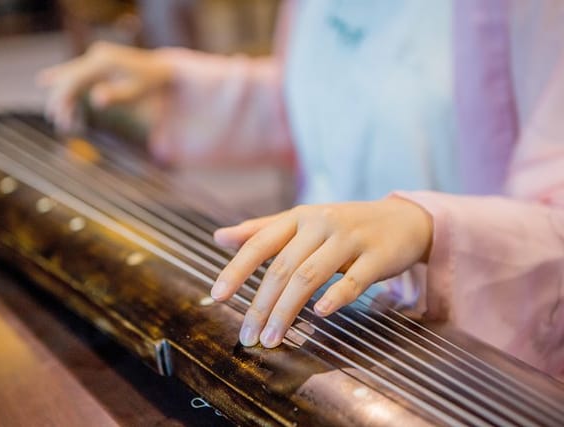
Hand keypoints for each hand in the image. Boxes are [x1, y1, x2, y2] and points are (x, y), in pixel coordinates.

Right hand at [36, 41, 172, 130]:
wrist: (160, 70)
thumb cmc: (149, 84)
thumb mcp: (136, 92)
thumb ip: (117, 95)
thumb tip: (97, 100)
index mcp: (103, 62)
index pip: (74, 80)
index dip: (64, 99)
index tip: (59, 120)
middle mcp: (96, 55)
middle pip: (68, 77)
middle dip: (60, 101)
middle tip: (60, 125)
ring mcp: (95, 56)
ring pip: (70, 76)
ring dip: (64, 98)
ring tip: (67, 123)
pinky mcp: (96, 62)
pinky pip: (76, 73)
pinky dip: (64, 82)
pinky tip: (43, 80)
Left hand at [212, 197, 432, 347]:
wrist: (403, 220)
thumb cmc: (345, 225)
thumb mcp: (303, 221)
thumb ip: (262, 230)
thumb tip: (218, 238)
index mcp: (299, 217)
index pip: (260, 243)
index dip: (237, 270)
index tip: (218, 296)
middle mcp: (321, 224)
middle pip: (283, 267)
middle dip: (261, 305)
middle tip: (248, 335)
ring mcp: (350, 239)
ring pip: (310, 276)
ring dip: (287, 310)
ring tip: (272, 338)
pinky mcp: (377, 256)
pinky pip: (354, 279)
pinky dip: (336, 296)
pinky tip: (320, 314)